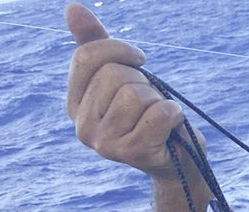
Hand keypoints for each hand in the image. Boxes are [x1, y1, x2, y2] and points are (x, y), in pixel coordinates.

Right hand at [64, 3, 195, 177]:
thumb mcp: (122, 76)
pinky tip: (172, 124)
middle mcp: (83, 127)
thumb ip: (97, 44)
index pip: (86, 58)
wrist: (177, 160)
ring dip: (158, 99)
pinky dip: (174, 113)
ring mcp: (106, 143)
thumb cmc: (148, 115)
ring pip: (136, 94)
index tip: (140, 59)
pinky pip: (158, 115)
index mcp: (75, 105)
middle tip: (150, 103)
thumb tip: (72, 8)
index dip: (118, 48)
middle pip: (114, 75)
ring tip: (159, 117)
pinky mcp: (133, 153)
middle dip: (142, 81)